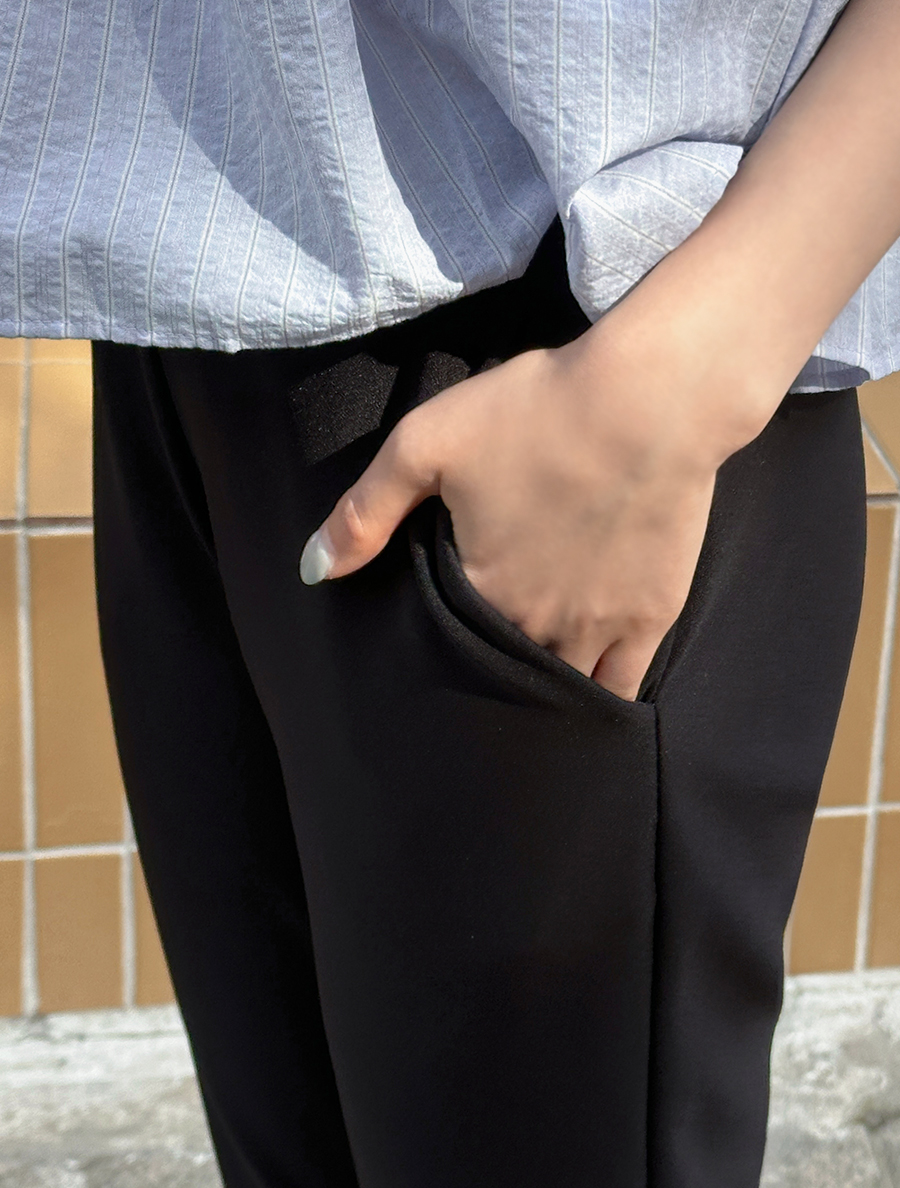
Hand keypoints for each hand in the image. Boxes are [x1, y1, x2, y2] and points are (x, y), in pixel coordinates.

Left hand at [299, 323, 772, 701]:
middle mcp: (536, 625)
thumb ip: (365, 511)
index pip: (444, 645)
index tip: (434, 639)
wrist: (651, 399)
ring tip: (523, 692)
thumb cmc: (535, 411)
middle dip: (484, 674)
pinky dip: (598, 700)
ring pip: (557, 689)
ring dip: (535, 694)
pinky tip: (583, 707)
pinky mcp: (649, 615)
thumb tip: (313, 570)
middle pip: (500, 673)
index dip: (437, 643)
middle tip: (475, 671)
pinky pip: (621, 685)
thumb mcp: (426, 442)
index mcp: (480, 591)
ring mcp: (598, 627)